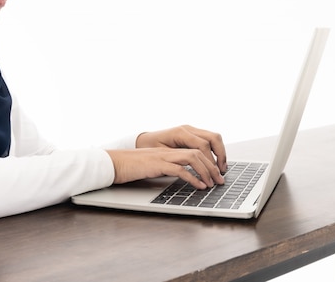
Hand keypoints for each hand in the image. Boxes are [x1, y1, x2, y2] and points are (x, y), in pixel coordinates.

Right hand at [105, 125, 226, 188]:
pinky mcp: (157, 164)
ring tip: (212, 184)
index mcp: (168, 150)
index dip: (209, 161)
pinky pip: (179, 169)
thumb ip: (168, 168)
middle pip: (198, 151)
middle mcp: (168, 150)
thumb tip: (184, 178)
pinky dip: (192, 178)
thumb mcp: (154, 167)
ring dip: (206, 171)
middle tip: (220, 181)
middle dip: (212, 166)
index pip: (195, 149)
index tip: (216, 174)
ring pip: (192, 157)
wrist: (113, 163)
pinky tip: (198, 186)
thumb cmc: (131, 167)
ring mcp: (163, 156)